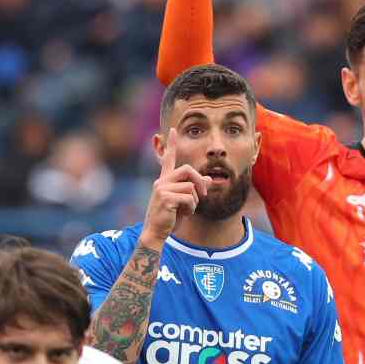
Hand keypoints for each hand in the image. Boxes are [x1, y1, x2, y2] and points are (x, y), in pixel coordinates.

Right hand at [140, 128, 211, 245]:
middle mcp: (161, 181)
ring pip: (191, 187)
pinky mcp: (165, 197)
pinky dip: (191, 208)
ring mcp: (162, 188)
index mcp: (164, 180)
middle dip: (200, 182)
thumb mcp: (184, 202)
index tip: (173, 130)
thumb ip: (193, 189)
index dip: (171, 144)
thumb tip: (208, 178)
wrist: (156, 233)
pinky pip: (189, 198)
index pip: (168, 158)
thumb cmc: (169, 218)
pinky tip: (182, 215)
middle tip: (203, 195)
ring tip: (186, 210)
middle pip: (188, 170)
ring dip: (194, 201)